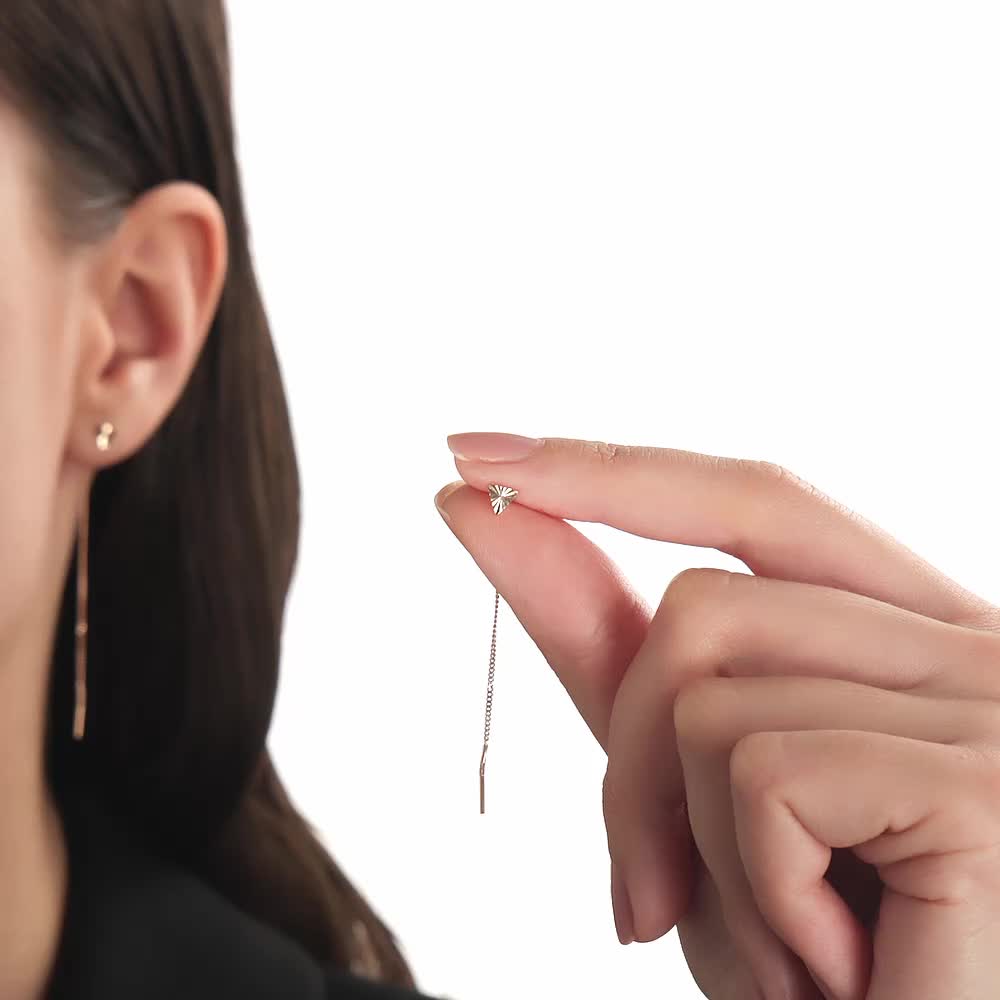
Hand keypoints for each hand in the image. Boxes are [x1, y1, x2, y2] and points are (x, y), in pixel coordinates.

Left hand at [434, 433, 999, 999]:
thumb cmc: (823, 966)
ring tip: (789, 953)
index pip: (755, 503)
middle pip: (705, 608)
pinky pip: (764, 775)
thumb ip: (611, 652)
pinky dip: (756, 897)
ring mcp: (991, 705)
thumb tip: (487, 511)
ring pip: (711, 693)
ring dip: (691, 851)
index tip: (476, 454)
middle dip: (629, 761)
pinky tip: (838, 969)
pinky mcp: (985, 783)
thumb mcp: (702, 798)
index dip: (609, 473)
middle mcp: (970, 648)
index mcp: (913, 639)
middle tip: (649, 900)